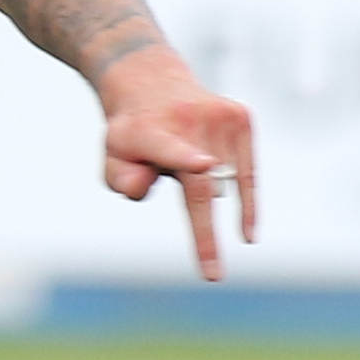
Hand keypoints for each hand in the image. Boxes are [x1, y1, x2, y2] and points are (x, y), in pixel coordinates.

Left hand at [100, 50, 257, 279]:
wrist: (153, 84)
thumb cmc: (131, 134)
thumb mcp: (112, 156)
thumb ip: (122, 177)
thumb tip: (145, 188)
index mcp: (151, 131)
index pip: (168, 147)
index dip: (184, 157)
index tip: (203, 165)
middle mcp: (189, 120)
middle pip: (203, 185)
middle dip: (206, 232)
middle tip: (211, 275)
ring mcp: (220, 116)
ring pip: (225, 180)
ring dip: (206, 191)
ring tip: (184, 168)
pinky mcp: (242, 118)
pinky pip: (247, 172)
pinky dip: (246, 201)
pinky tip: (246, 233)